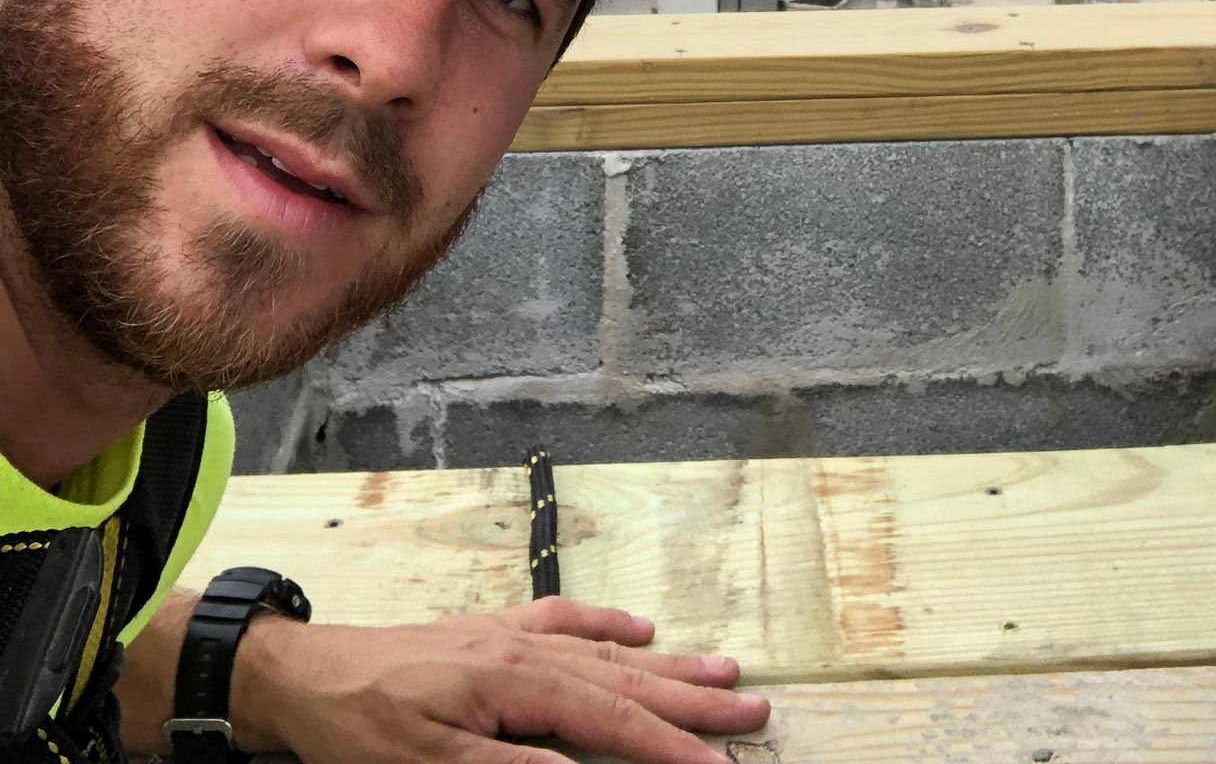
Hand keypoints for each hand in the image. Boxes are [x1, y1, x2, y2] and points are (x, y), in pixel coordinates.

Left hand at [228, 595, 771, 763]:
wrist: (303, 674)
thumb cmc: (359, 729)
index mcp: (515, 683)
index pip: (612, 723)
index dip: (670, 751)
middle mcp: (524, 650)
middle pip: (625, 681)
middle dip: (691, 702)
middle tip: (754, 712)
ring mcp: (511, 635)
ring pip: (607, 653)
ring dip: (667, 666)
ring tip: (723, 672)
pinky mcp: (490, 632)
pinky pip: (565, 623)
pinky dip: (607, 626)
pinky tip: (640, 630)